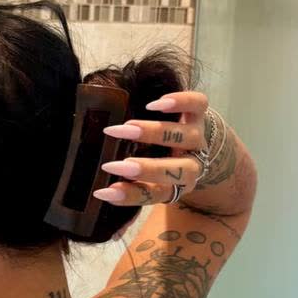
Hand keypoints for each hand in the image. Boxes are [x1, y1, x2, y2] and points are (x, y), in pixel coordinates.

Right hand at [92, 90, 208, 205]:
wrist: (198, 146)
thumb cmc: (164, 166)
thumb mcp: (151, 181)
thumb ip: (131, 186)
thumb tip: (98, 193)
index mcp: (177, 186)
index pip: (156, 194)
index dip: (131, 195)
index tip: (104, 192)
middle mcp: (192, 164)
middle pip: (177, 170)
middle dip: (146, 169)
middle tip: (111, 166)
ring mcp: (196, 137)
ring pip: (184, 136)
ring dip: (153, 133)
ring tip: (126, 127)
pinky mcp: (199, 114)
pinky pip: (198, 105)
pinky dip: (180, 102)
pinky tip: (153, 105)